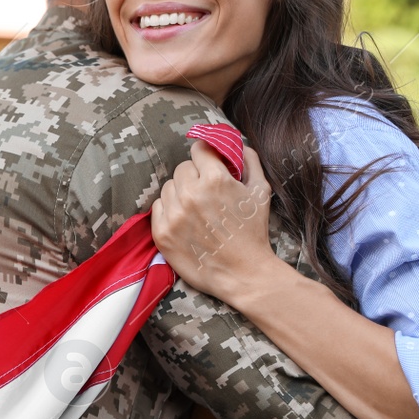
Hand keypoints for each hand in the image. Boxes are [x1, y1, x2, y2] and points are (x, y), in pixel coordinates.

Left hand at [152, 141, 278, 306]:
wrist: (243, 273)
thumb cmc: (253, 232)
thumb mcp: (261, 191)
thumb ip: (249, 161)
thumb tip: (237, 144)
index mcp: (215, 180)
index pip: (199, 149)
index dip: (206, 155)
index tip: (208, 163)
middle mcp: (191, 194)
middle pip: (182, 168)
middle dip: (194, 175)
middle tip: (206, 192)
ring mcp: (174, 214)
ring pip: (168, 186)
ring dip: (180, 192)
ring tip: (196, 209)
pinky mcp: (162, 233)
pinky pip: (158, 206)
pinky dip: (169, 210)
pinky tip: (185, 220)